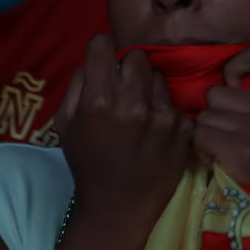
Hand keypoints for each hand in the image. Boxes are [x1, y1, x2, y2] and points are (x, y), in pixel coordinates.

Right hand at [56, 35, 193, 224]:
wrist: (119, 205)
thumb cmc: (87, 163)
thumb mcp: (65, 123)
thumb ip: (77, 85)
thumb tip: (95, 60)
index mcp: (99, 100)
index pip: (103, 44)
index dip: (100, 51)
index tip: (102, 61)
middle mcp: (134, 102)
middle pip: (136, 56)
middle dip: (127, 68)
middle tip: (123, 89)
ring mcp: (163, 115)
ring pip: (158, 76)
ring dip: (148, 88)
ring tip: (140, 113)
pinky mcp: (184, 127)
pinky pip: (174, 102)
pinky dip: (165, 111)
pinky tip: (155, 130)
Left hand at [194, 44, 249, 187]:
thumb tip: (223, 80)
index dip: (235, 68)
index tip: (234, 92)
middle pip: (217, 92)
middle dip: (215, 116)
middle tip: (229, 139)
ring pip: (205, 115)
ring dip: (207, 136)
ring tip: (224, 154)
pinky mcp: (244, 149)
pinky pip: (200, 135)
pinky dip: (202, 151)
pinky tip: (219, 164)